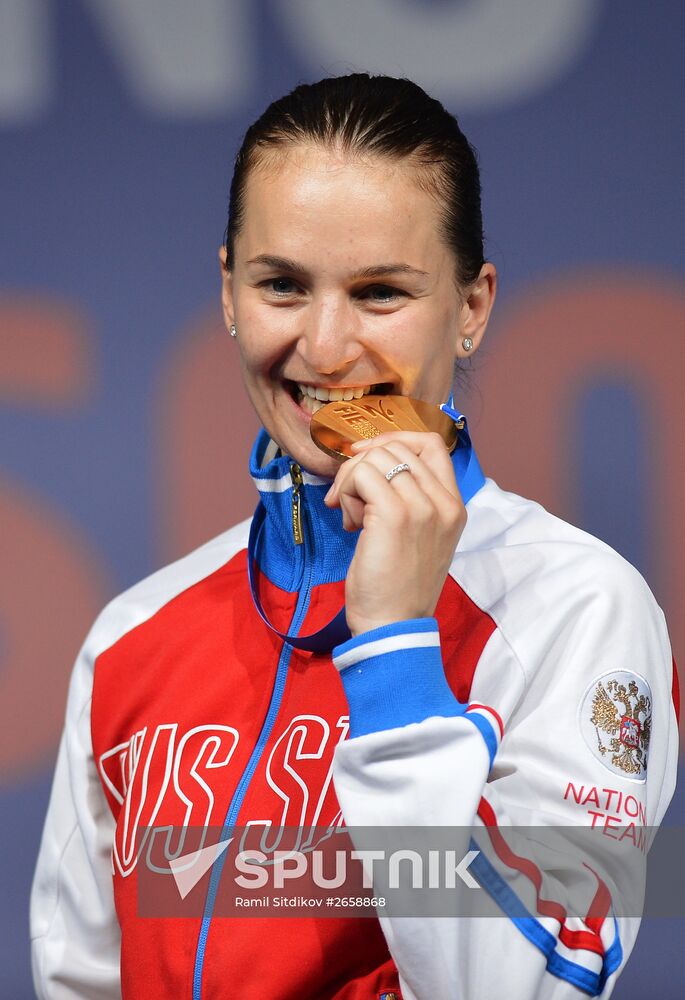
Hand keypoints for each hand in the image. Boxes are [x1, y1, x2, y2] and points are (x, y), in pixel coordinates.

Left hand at [323, 431, 466, 635]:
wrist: (394, 625)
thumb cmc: (397, 585)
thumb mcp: (418, 537)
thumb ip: (409, 499)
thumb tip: (369, 462)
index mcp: (454, 506)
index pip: (432, 444)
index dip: (395, 440)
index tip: (367, 458)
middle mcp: (444, 502)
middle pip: (397, 448)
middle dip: (363, 466)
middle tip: (350, 500)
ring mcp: (422, 506)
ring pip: (376, 459)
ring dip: (352, 481)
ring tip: (352, 517)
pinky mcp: (394, 514)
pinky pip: (362, 476)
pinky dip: (346, 491)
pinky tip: (349, 522)